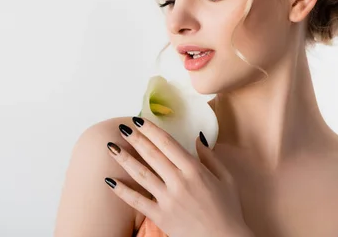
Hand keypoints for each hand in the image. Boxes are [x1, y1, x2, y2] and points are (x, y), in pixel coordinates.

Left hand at [104, 116, 250, 236]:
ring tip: (111, 147)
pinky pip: (137, 202)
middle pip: (152, 155)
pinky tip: (109, 181)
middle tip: (122, 127)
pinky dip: (122, 191)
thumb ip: (210, 157)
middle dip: (135, 139)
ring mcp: (168, 199)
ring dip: (124, 159)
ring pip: (141, 174)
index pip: (168, 143)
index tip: (139, 121)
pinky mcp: (161, 216)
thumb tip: (198, 138)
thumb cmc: (228, 211)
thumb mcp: (227, 179)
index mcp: (194, 170)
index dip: (151, 130)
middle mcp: (179, 181)